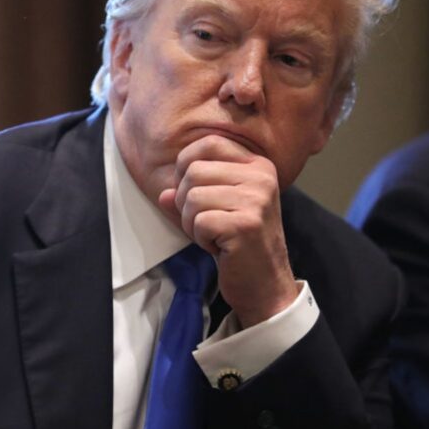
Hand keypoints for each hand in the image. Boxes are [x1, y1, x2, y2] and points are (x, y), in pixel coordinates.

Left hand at [157, 135, 299, 327]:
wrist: (265, 284)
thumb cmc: (239, 244)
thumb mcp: (216, 210)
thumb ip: (189, 194)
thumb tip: (163, 193)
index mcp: (257, 166)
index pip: (208, 143)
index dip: (187, 166)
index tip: (193, 193)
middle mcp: (261, 177)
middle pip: (193, 171)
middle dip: (186, 202)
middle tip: (206, 223)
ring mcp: (256, 200)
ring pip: (192, 197)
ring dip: (192, 222)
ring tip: (213, 235)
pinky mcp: (246, 224)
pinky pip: (199, 221)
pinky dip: (200, 238)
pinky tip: (219, 246)